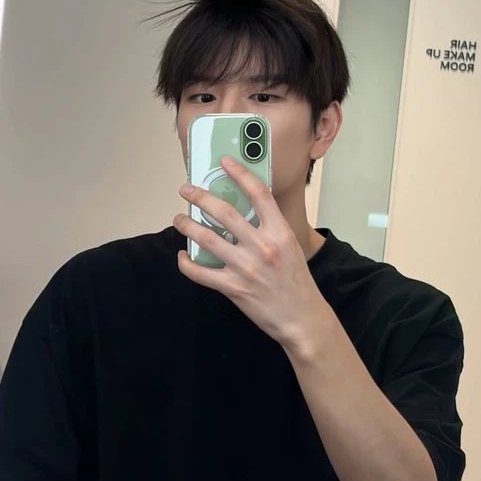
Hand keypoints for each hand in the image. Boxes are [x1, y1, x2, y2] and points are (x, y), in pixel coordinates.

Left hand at [173, 157, 334, 351]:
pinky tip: (182, 257)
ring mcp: (246, 267)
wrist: (302, 318)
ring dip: (187, 226)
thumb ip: (269, 227)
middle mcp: (262, 246)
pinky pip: (201, 273)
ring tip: (178, 220)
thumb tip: (244, 208)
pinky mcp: (233, 288)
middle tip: (186, 190)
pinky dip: (187, 264)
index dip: (240, 173)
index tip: (225, 162)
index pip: (259, 193)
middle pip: (224, 212)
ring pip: (207, 239)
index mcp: (280, 232)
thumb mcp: (290, 245)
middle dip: (200, 197)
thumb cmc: (296, 281)